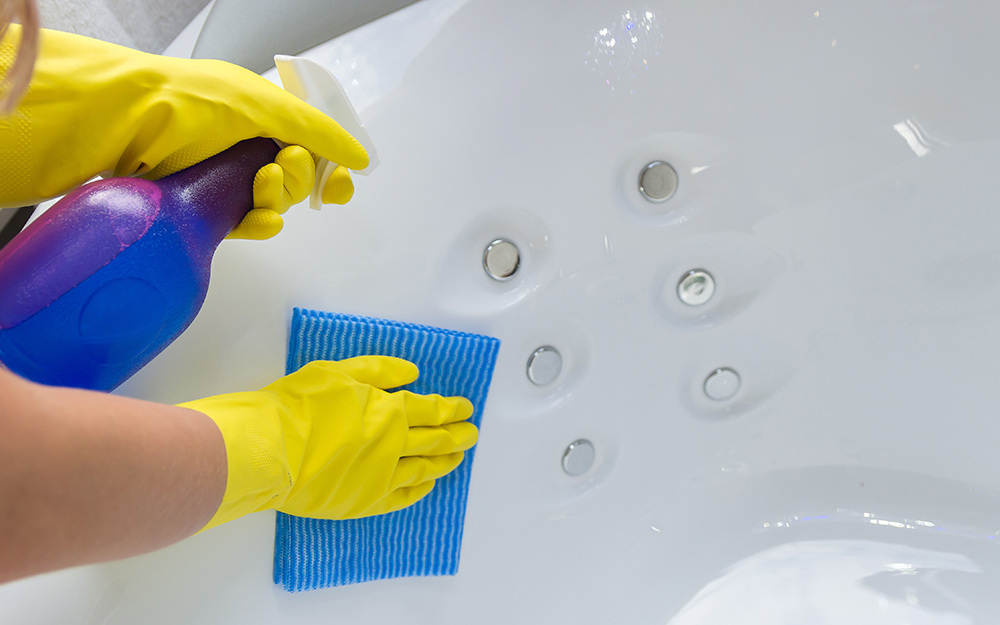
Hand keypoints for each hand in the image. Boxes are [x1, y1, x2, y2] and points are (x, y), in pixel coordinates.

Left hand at [0, 26, 367, 229]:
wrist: (127, 123)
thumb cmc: (192, 102)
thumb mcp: (266, 106)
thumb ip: (319, 132)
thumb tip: (360, 160)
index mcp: (261, 114)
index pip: (310, 147)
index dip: (328, 167)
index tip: (338, 181)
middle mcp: (245, 145)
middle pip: (298, 180)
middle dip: (299, 177)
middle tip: (281, 163)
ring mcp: (225, 179)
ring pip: (276, 204)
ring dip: (278, 197)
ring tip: (259, 180)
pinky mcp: (207, 210)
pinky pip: (250, 225)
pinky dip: (260, 223)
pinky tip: (256, 216)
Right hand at [179, 357, 477, 529]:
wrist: (267, 450)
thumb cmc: (297, 408)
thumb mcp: (338, 372)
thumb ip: (379, 371)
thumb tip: (412, 374)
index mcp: (389, 412)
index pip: (431, 410)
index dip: (451, 409)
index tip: (465, 409)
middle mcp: (393, 446)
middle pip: (435, 440)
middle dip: (457, 435)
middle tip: (471, 433)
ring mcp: (380, 478)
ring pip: (423, 469)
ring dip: (444, 462)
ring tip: (457, 457)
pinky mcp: (363, 502)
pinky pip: (401, 497)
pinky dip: (418, 490)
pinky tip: (427, 484)